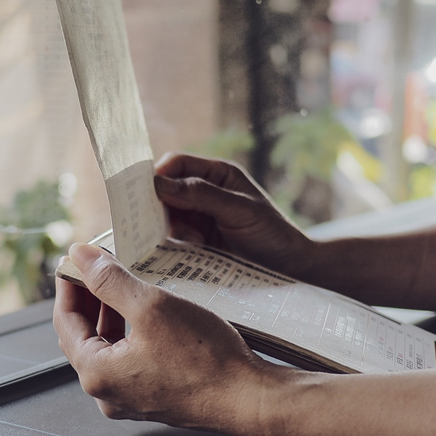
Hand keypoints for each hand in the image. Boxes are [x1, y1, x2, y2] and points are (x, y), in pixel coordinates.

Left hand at [53, 243, 280, 434]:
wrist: (248, 398)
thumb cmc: (204, 357)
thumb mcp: (152, 306)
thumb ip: (109, 280)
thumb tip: (79, 257)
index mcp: (96, 374)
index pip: (65, 321)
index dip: (68, 284)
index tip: (75, 259)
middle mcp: (107, 393)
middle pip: (83, 336)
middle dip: (89, 298)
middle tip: (99, 266)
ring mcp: (130, 400)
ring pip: (108, 348)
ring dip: (111, 314)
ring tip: (123, 282)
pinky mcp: (154, 399)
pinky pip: (130, 361)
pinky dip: (130, 333)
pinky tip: (146, 312)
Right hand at [154, 153, 311, 278]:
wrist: (292, 271)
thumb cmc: (273, 234)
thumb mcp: (240, 210)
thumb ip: (202, 194)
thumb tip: (160, 184)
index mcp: (217, 175)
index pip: (177, 164)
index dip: (159, 174)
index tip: (143, 192)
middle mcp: (204, 194)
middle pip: (165, 191)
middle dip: (156, 205)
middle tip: (149, 222)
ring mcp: (199, 220)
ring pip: (164, 218)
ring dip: (165, 229)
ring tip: (182, 242)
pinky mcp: (196, 245)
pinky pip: (172, 241)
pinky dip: (170, 246)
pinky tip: (183, 253)